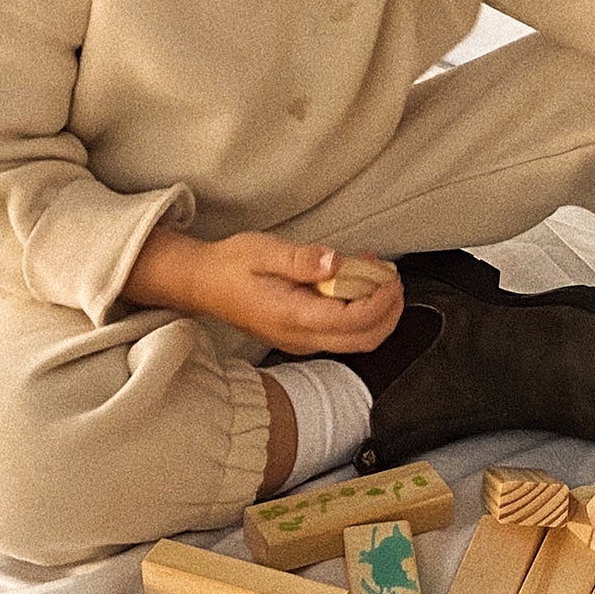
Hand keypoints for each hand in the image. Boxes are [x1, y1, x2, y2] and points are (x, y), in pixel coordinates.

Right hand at [124, 228, 404, 354]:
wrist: (201, 283)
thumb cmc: (230, 264)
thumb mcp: (265, 251)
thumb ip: (302, 259)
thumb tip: (336, 263)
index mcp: (292, 316)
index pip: (352, 320)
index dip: (380, 302)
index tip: (390, 277)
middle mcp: (299, 337)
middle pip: (363, 340)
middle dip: (389, 313)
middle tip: (394, 280)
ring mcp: (300, 342)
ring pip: (356, 342)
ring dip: (378, 315)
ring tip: (380, 280)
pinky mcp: (300, 337)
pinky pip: (341, 335)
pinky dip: (360, 315)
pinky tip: (357, 285)